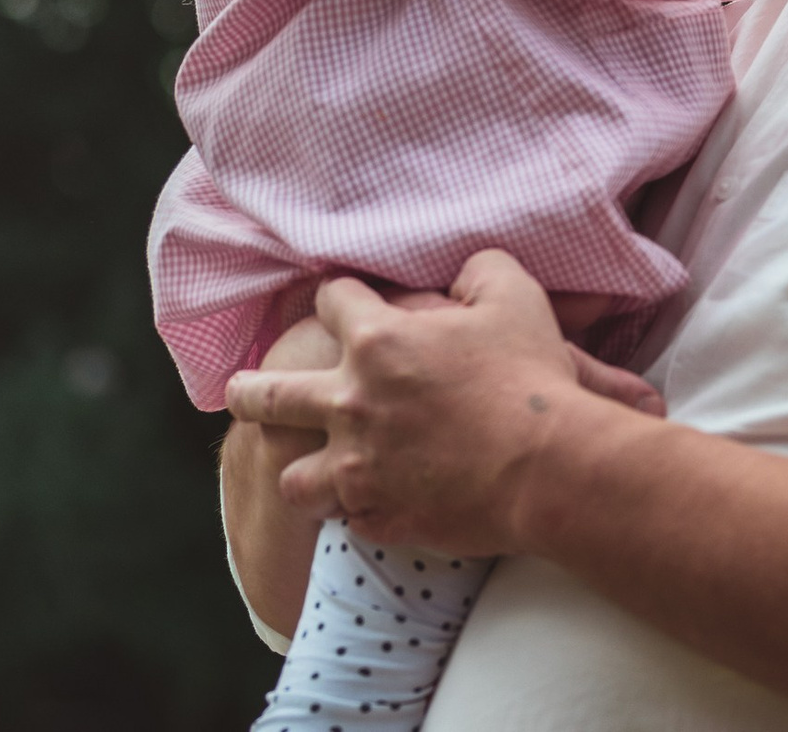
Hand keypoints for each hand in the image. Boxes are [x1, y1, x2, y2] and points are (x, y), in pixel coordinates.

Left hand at [223, 251, 622, 556]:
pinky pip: (351, 519)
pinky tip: (375, 506)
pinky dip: (362, 511)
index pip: (327, 303)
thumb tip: (461, 274)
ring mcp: (360, 468)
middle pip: (267, 396)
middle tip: (239, 392)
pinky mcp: (381, 517)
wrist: (548, 468)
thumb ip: (477, 269)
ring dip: (300, 471)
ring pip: (292, 478)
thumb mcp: (512, 295)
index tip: (342, 305)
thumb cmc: (531, 377)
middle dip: (247, 391)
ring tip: (305, 471)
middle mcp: (350, 404)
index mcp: (376, 342)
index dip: (338, 299)